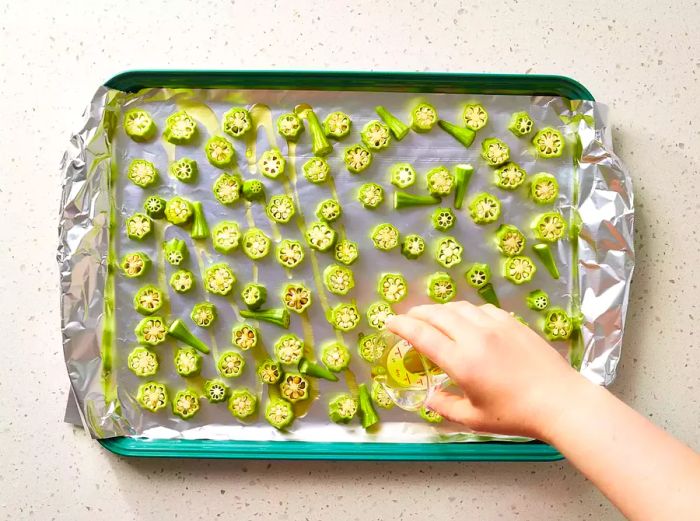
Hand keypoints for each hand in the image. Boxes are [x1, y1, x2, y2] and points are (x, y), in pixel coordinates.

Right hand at [386, 301, 585, 439]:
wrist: (560, 401)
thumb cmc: (516, 414)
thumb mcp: (475, 419)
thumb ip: (445, 406)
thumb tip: (429, 397)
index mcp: (461, 361)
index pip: (422, 335)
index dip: (401, 326)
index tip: (388, 322)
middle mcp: (475, 337)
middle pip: (437, 314)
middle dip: (417, 313)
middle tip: (406, 318)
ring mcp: (496, 326)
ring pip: (459, 307)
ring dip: (441, 309)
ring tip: (433, 317)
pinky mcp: (513, 323)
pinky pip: (481, 308)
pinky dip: (466, 310)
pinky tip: (467, 319)